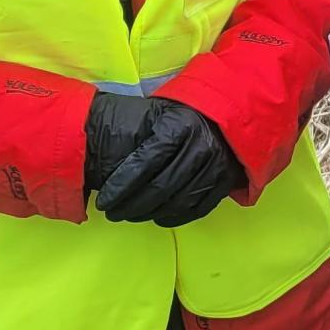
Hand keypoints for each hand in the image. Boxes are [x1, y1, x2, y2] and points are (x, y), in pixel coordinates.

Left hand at [93, 98, 243, 225]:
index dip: (122, 185)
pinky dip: (174, 217)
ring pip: (178, 201)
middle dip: (131, 205)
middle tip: (112, 212)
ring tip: (129, 216)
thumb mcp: (158, 112)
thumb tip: (103, 164)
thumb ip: (138, 134)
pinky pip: (198, 208)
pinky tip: (157, 217)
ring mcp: (217, 165)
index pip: (146, 162)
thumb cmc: (180, 113)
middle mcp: (201, 146)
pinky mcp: (226, 181)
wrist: (225, 113)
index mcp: (180, 125)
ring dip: (150, 214)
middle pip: (161, 186)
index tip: (103, 200)